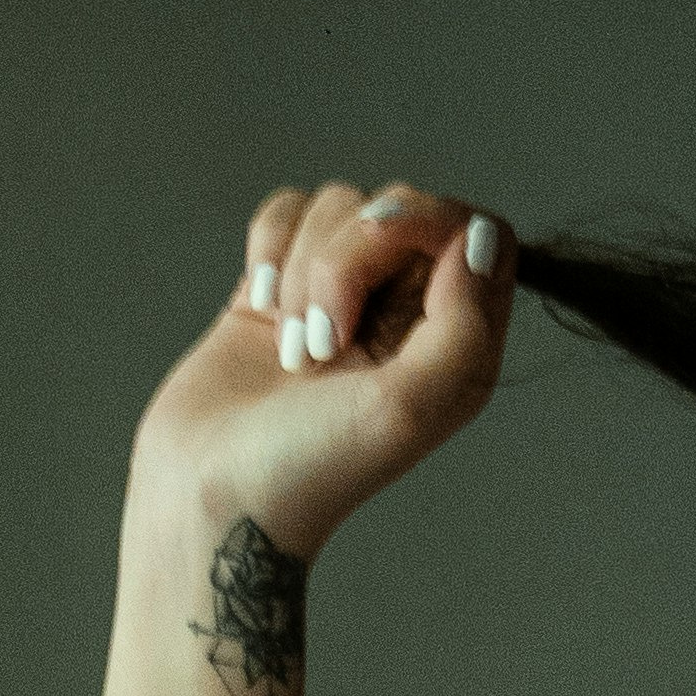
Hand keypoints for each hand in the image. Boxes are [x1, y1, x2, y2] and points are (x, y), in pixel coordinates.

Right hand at [130, 174, 515, 558]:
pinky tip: (261, 313)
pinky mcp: (282, 283)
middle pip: (399, 208)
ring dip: (304, 273)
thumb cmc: (313, 466)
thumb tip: (482, 237)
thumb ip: (464, 325)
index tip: (385, 250)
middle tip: (326, 343)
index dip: (432, 220)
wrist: (214, 491)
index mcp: (458, 346)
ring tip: (295, 355)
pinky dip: (267, 252)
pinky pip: (285, 212)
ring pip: (337, 204)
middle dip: (351, 257)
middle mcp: (409, 315)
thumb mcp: (410, 406)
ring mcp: (344, 294)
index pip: (476, 231)